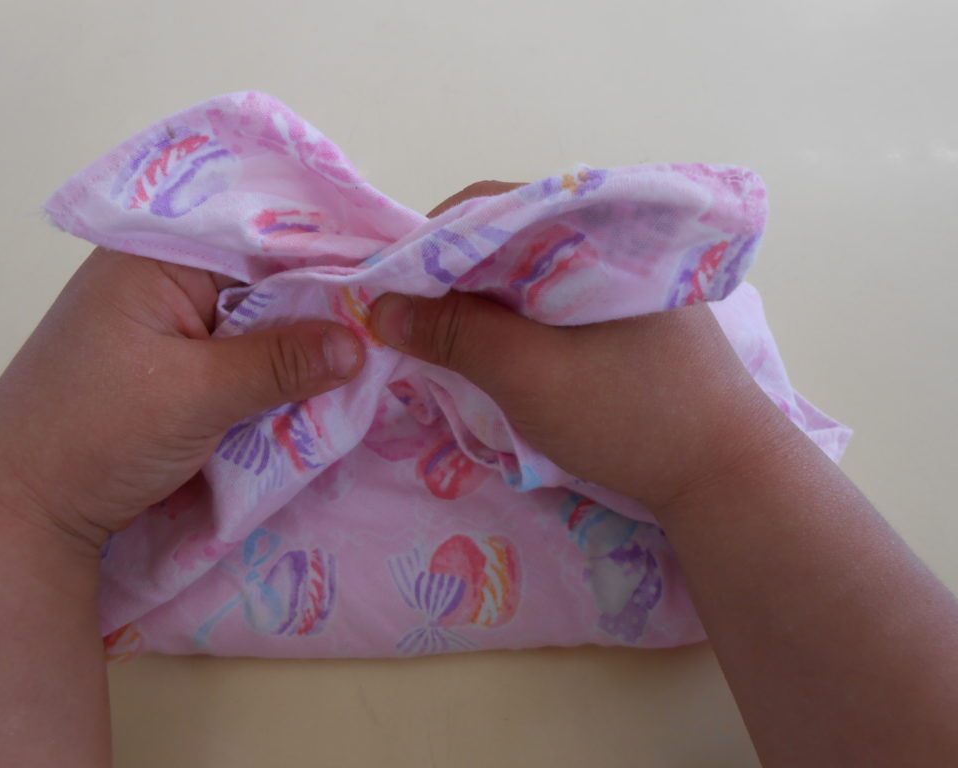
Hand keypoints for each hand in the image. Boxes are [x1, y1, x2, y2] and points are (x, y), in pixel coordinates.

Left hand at [0, 248, 364, 549]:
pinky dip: (282, 366)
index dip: (329, 246)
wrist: (27, 512)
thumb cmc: (93, 435)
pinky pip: (247, 352)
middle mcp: (166, 274)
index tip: (395, 265)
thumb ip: (280, 362)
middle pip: (266, 272)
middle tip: (397, 309)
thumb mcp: (194, 394)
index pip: (262, 231)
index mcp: (156, 254)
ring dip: (306, 336)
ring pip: (262, 315)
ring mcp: (173, 321)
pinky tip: (328, 374)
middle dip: (325, 295)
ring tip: (377, 339)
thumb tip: (361, 341)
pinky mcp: (182, 364)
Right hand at [372, 181, 789, 508]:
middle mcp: (612, 237)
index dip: (433, 241)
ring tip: (447, 337)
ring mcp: (624, 275)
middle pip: (509, 235)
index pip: (495, 205)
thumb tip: (377, 305)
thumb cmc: (631, 416)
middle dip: (454, 274)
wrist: (726, 475)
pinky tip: (498, 347)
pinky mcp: (628, 312)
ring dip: (484, 298)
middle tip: (414, 321)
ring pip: (530, 269)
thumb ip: (456, 335)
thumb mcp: (531, 376)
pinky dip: (516, 315)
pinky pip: (554, 296)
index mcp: (597, 229)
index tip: (393, 287)